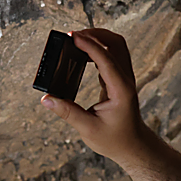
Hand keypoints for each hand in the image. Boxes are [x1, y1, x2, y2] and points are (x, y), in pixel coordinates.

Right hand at [39, 28, 157, 164]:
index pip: (106, 59)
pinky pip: (111, 56)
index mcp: (121, 90)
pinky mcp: (120, 79)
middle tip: (73, 35)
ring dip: (98, 38)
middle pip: (116, 43)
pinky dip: (97, 49)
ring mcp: (125, 78)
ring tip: (76, 40)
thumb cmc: (114, 140)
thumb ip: (67, 112)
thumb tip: (47, 99)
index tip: (72, 36)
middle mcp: (126, 80)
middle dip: (95, 34)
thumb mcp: (88, 129)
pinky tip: (81, 53)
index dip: (89, 45)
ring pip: (116, 46)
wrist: (133, 146)